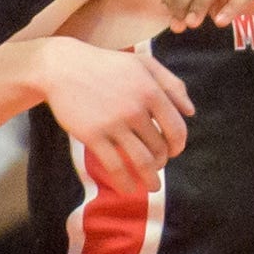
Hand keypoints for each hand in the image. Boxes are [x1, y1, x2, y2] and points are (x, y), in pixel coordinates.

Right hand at [35, 40, 195, 191]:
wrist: (62, 67)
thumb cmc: (106, 65)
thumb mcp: (143, 65)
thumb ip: (172, 85)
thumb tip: (191, 112)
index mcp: (151, 91)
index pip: (177, 129)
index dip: (178, 145)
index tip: (174, 151)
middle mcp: (135, 108)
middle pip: (160, 147)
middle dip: (162, 160)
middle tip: (157, 164)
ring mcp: (113, 123)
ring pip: (142, 161)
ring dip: (151, 178)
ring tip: (152, 185)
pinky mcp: (92, 135)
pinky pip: (115, 166)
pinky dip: (125, 182)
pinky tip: (129, 188)